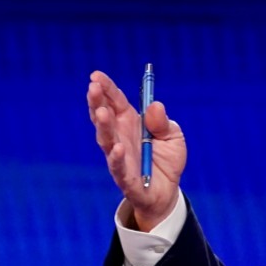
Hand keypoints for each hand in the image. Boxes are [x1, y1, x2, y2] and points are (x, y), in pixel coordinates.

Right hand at [89, 70, 185, 231]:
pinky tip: (117, 147)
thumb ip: (163, 122)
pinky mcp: (125, 178)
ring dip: (103, 126)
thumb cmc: (166, 159)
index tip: (96, 75)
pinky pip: (118, 168)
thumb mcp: (173, 136)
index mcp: (129, 123)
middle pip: (104, 117)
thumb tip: (154, 106)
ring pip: (106, 140)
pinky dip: (117, 158)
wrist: (168, 191)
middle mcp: (119, 137)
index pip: (114, 101)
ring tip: (101, 112)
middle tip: (92, 87)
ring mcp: (119, 157)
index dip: (105, 88)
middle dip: (97, 102)